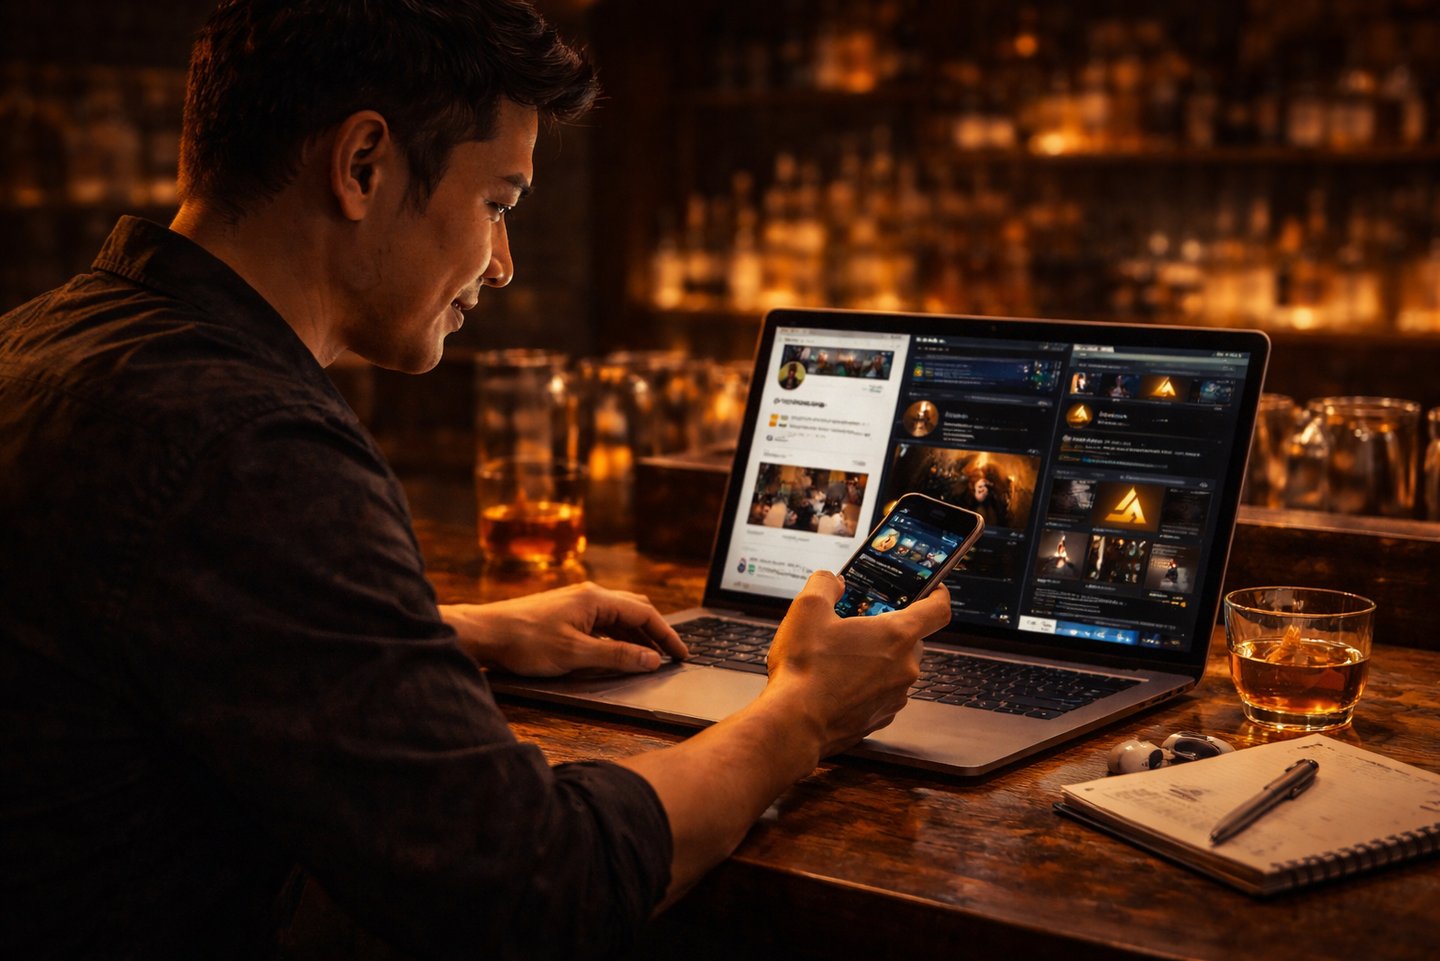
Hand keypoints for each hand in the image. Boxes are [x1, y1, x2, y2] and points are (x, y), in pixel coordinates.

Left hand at [441, 583, 686, 676]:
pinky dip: (617, 637)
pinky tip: (618, 652)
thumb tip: (652, 660)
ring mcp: (576, 603)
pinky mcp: (565, 613)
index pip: (645, 614)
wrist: (485, 633)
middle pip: (635, 610)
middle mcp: (589, 595)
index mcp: (596, 599)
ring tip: (650, 658)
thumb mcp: (576, 655)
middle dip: (656, 633)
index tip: (681, 655)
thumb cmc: (525, 642)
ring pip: (618, 617)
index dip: (667, 636)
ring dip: (637, 636)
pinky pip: (602, 622)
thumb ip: (617, 657)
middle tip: (671, 656)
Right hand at [763, 571, 950, 757]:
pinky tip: (838, 683)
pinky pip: (882, 693)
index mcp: (896, 635)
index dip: (938, 595)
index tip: (932, 590)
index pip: (938, 610)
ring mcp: (895, 696)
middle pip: (912, 639)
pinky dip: (866, 686)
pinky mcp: (880, 718)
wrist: (794, 723)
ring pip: (896, 668)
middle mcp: (904, 667)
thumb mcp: (807, 609)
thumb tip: (832, 582)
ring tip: (840, 658)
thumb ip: (825, 585)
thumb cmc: (804, 669)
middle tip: (861, 625)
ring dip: (877, 660)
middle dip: (890, 630)